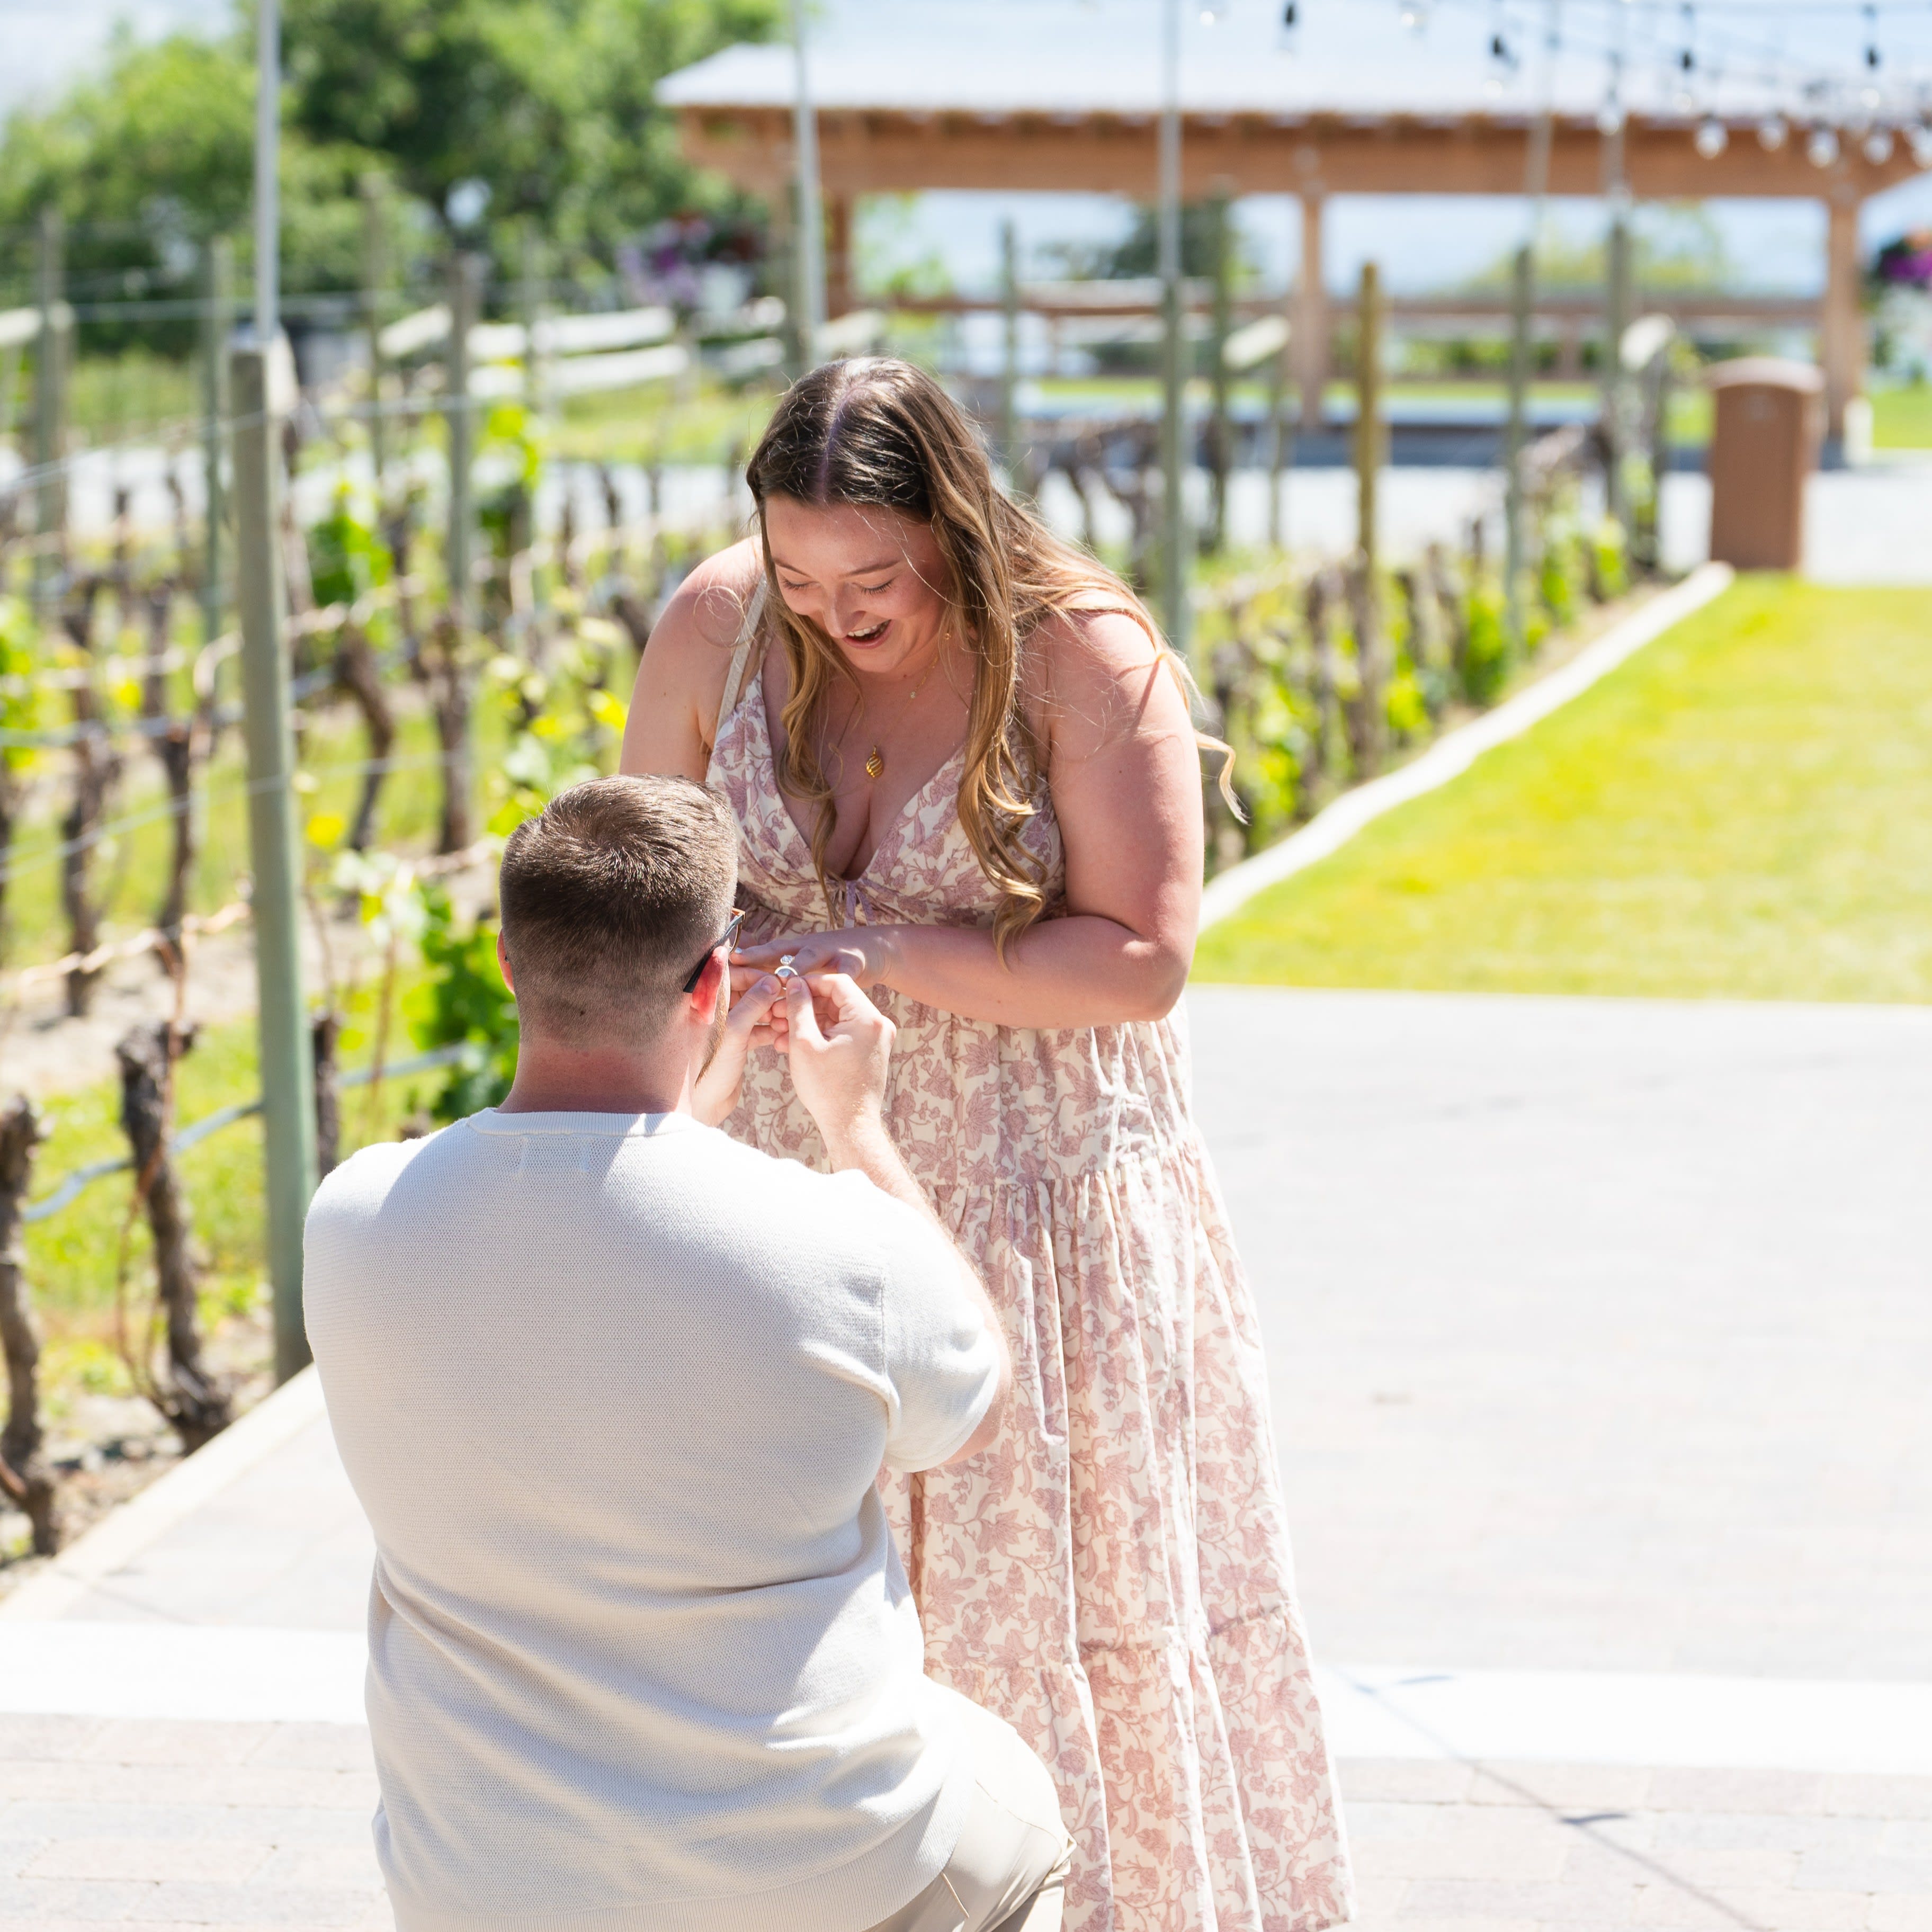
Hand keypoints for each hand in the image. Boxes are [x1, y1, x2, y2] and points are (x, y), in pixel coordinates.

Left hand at [692, 973, 783, 1126]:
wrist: (702, 1105)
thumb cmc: (708, 1066)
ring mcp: (724, 1027)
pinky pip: (755, 1029)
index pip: (729, 974)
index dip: (754, 975)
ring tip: (788, 1018)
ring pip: (752, 1010)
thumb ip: (753, 1004)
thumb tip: (772, 982)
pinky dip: (769, 1029)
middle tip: (786, 1000)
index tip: (776, 980)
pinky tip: (784, 1033)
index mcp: (702, 1001)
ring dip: (771, 1012)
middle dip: (766, 995)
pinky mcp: (734, 1043)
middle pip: (744, 990)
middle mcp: (712, 1011)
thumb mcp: (733, 1031)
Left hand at [732, 924, 900, 994]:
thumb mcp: (808, 966)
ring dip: (797, 967)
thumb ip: (785, 976)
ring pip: (809, 958)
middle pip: (779, 951)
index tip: (722, 960)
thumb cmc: (835, 962)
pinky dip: (836, 984)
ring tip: (784, 978)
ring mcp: (830, 952)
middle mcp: (806, 947)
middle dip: (760, 956)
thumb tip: (756, 993)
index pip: (762, 954)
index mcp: (793, 951)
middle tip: (741, 961)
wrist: (877, 949)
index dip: (744, 957)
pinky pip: (842, 975)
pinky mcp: (853, 962)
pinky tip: (830, 991)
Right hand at [775, 972, 894, 1151]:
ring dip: (809, 1021)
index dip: (809, 982)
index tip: (786, 989)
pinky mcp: (870, 1051)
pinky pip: (843, 1033)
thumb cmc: (826, 1088)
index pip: (837, 982)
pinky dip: (821, 1035)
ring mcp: (877, 1039)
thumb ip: (799, 1007)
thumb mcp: (804, 1042)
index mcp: (867, 1018)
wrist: (849, 1126)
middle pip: (837, 999)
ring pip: (837, 1017)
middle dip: (805, 1004)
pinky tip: (793, 1043)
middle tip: (778, 1012)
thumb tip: (794, 983)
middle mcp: (878, 1024)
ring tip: (780, 1031)